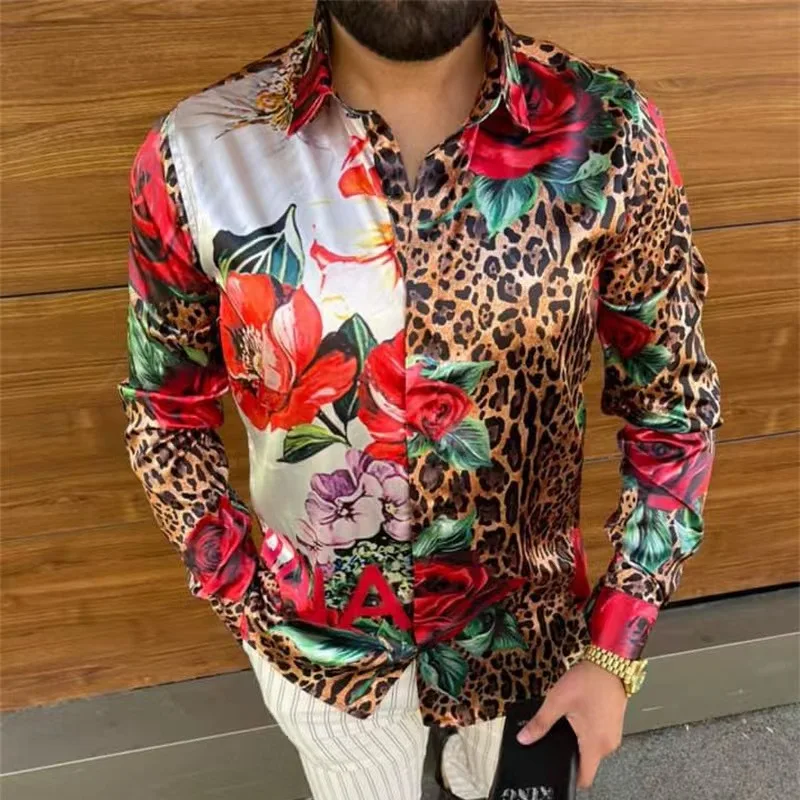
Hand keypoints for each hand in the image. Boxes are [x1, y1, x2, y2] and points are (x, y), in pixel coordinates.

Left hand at [517, 660, 626, 788]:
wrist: (610, 663)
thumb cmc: (588, 681)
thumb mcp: (557, 701)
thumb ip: (540, 723)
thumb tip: (524, 738)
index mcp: (595, 744)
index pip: (584, 777)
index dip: (568, 777)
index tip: (555, 769)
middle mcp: (608, 745)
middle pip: (587, 762)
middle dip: (570, 754)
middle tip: (556, 737)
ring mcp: (613, 735)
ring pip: (592, 749)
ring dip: (579, 741)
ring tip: (568, 723)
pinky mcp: (615, 725)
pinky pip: (599, 738)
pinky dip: (588, 733)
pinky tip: (579, 717)